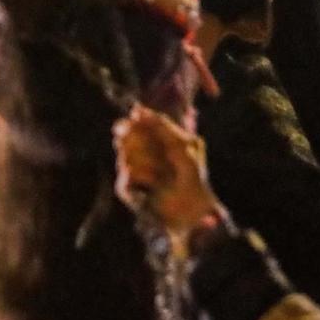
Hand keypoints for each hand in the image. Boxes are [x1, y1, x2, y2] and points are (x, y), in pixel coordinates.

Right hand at [112, 106, 224, 234]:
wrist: (194, 210)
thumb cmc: (192, 176)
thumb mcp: (181, 144)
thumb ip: (160, 126)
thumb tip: (136, 110)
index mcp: (152, 140)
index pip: (134, 122)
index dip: (138, 122)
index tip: (145, 125)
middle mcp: (139, 153)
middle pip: (125, 134)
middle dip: (145, 143)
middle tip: (164, 155)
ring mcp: (131, 170)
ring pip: (126, 153)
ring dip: (150, 162)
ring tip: (164, 174)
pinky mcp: (126, 187)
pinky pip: (128, 172)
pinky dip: (146, 176)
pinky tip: (156, 184)